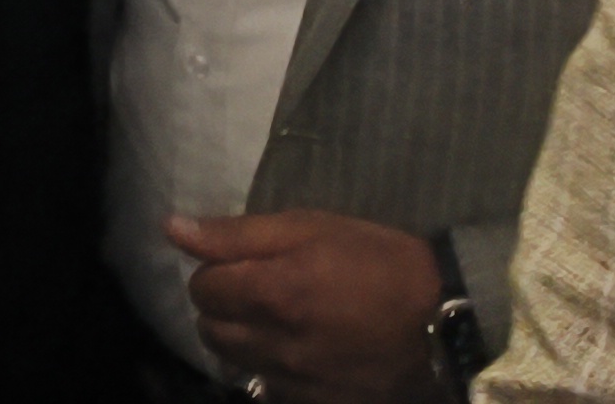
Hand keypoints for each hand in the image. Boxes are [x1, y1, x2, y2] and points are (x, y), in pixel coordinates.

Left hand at [171, 211, 446, 401]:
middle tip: (251, 290)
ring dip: (240, 338)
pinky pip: (270, 388)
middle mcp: (279, 344)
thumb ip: (235, 233)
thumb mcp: (308, 227)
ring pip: (235, 362)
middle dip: (219, 306)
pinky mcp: (319, 403)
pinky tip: (293, 350)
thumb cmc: (375, 260)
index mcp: (273, 293)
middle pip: (211, 330)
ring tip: (270, 320)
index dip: (213, 270)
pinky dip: (270, 369)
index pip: (203, 287)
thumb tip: (171, 228)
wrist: (443, 320)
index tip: (237, 263)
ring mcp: (299, 382)